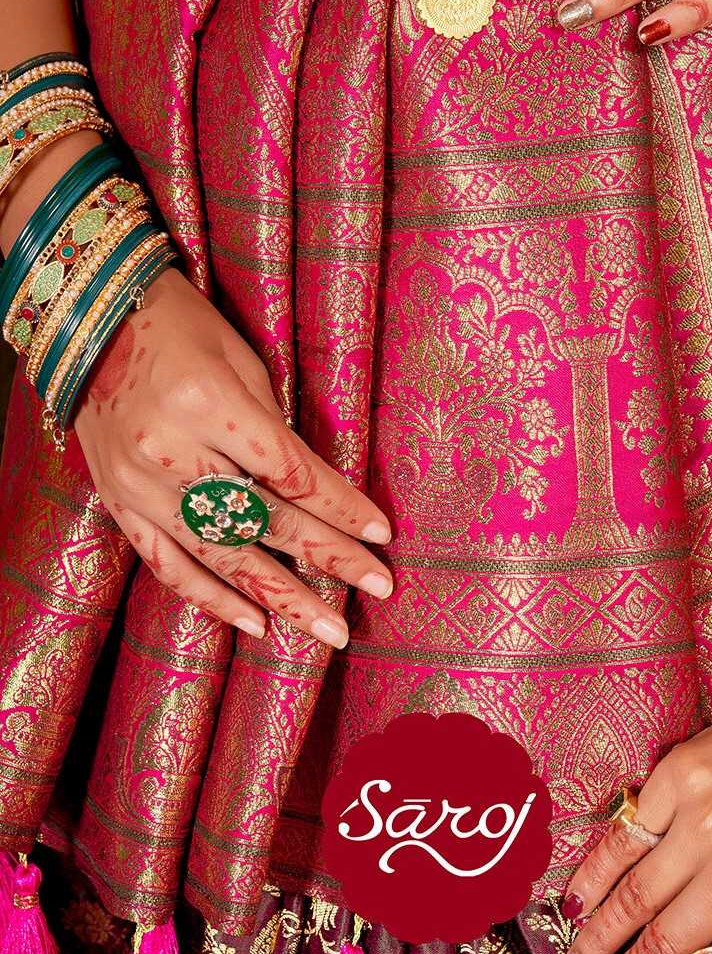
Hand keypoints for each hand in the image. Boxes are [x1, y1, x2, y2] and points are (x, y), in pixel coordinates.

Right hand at [73, 267, 393, 645]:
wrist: (86, 322)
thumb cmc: (179, 327)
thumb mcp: (240, 361)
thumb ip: (274, 429)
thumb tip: (318, 493)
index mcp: (209, 403)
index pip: (291, 473)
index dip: (340, 508)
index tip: (381, 535)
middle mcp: (171, 451)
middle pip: (265, 520)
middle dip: (329, 558)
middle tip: (379, 587)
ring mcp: (139, 485)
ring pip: (222, 556)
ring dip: (282, 597)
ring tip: (329, 631)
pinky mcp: (119, 505)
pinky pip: (168, 565)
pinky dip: (212, 599)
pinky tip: (256, 625)